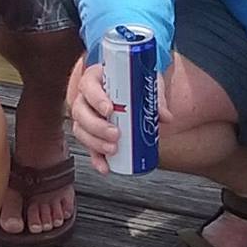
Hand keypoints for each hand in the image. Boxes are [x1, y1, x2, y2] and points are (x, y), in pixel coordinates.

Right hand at [67, 55, 170, 174]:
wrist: (129, 87)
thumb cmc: (132, 82)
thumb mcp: (144, 83)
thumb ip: (155, 97)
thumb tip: (165, 116)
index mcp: (95, 79)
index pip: (89, 86)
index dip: (96, 99)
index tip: (109, 110)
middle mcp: (85, 97)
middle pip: (81, 112)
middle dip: (97, 126)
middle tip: (115, 134)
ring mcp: (85, 117)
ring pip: (81, 130)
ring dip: (96, 143)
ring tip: (113, 150)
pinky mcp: (90, 134)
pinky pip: (88, 147)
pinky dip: (96, 158)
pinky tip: (105, 166)